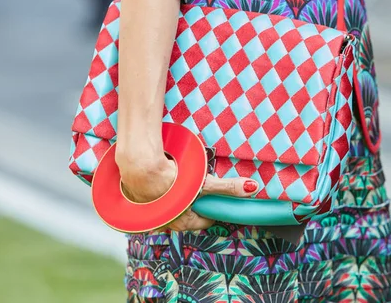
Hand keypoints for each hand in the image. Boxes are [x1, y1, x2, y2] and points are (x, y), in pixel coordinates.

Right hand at [115, 147, 258, 231]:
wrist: (138, 167)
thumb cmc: (172, 180)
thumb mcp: (205, 183)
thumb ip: (227, 188)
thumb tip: (252, 189)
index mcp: (182, 222)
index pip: (203, 222)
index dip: (212, 213)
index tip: (217, 205)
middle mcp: (165, 221)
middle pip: (186, 216)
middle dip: (195, 206)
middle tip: (201, 192)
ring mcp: (151, 212)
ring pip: (170, 208)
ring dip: (178, 199)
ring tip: (183, 185)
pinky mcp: (139, 199)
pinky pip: (156, 199)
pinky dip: (162, 192)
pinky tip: (164, 180)